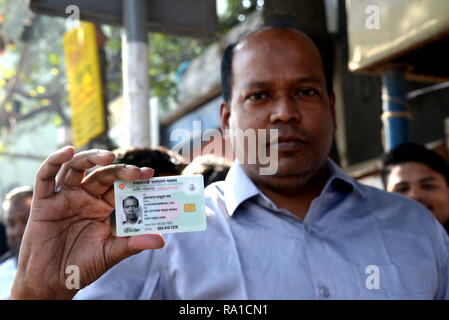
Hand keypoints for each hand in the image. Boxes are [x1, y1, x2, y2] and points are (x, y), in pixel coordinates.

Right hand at [10, 146, 164, 298]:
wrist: (51, 282)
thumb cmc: (81, 267)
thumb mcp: (110, 254)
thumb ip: (132, 244)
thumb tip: (161, 240)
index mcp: (102, 207)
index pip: (120, 186)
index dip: (133, 178)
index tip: (150, 174)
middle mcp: (85, 198)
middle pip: (102, 174)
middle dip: (119, 170)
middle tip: (136, 171)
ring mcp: (64, 198)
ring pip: (76, 168)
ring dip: (91, 158)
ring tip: (108, 157)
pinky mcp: (43, 202)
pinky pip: (45, 177)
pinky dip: (54, 161)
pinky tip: (67, 152)